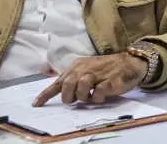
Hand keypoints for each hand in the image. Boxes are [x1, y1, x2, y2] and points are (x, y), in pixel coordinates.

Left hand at [32, 53, 146, 106]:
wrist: (130, 62)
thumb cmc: (106, 69)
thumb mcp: (86, 70)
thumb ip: (73, 78)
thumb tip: (59, 91)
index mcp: (77, 66)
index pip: (58, 82)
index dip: (46, 95)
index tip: (36, 105)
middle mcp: (85, 68)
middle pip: (67, 85)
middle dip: (69, 96)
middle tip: (76, 99)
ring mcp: (98, 74)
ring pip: (81, 89)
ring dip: (84, 97)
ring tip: (91, 96)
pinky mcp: (110, 81)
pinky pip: (98, 93)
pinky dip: (98, 98)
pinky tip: (102, 94)